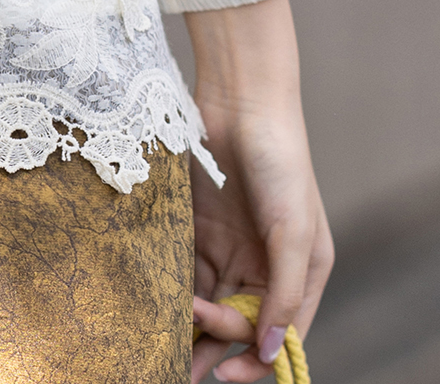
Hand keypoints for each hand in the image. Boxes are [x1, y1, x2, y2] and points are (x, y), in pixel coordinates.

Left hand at [187, 0, 333, 381]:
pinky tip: (155, 303)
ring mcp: (230, 246)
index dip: (255, 359)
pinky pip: (183, 268)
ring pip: (208, 301)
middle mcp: (266, 265)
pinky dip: (172, 288)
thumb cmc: (281, 162)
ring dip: (189, 325)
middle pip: (240, 323)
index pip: (280, 333)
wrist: (241, 101)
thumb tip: (274, 351)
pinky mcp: (197, 226)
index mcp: (301, 273)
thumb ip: (285, 293)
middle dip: (215, 347)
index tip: (226, 373)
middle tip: (183, 363)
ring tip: (163, 346)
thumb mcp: (294, 232)